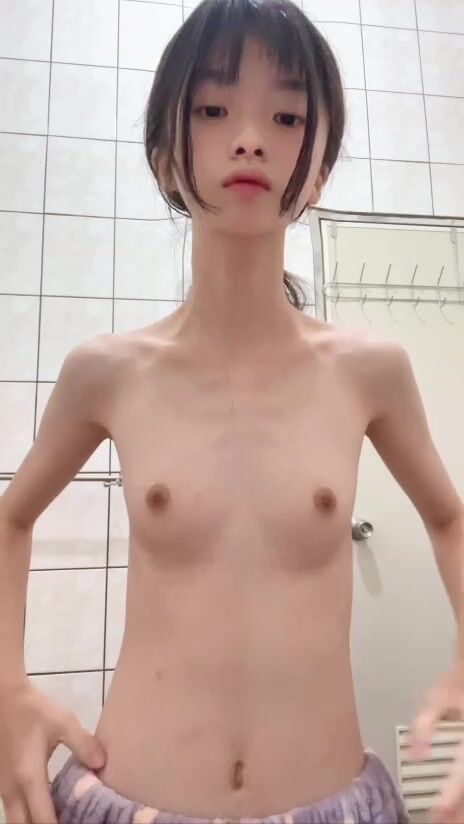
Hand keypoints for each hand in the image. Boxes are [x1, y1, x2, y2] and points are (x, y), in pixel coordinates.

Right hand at [0, 682, 105, 823]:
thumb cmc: (33, 710)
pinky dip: (29, 814)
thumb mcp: (63, 722)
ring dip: (35, 822)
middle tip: (69, 822)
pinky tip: (47, 805)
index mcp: (29, 778)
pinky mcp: (1, 781)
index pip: (43, 820)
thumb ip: (83, 744)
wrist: (4, 698)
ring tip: (61, 816)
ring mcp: (3, 787)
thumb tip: (101, 765)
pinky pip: (14, 809)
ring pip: (17, 820)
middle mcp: (12, 790)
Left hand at [409, 662, 463, 823]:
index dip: (449, 796)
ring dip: (463, 807)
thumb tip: (415, 756)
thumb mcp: (436, 699)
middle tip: (442, 823)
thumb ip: (424, 726)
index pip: (462, 773)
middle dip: (459, 810)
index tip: (437, 812)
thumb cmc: (456, 683)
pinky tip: (458, 807)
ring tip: (450, 821)